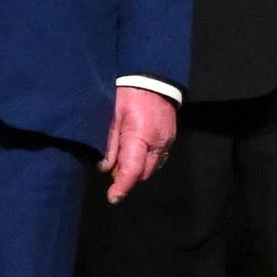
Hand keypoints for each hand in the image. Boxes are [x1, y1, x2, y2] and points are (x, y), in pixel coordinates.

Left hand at [101, 85, 177, 202]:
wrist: (154, 78)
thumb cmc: (129, 94)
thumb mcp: (113, 116)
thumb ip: (110, 144)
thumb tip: (105, 168)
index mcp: (141, 136)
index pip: (131, 170)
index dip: (122, 187)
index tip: (113, 197)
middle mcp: (158, 143)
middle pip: (142, 173)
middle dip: (128, 177)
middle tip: (113, 170)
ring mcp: (167, 142)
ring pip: (151, 168)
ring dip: (137, 169)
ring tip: (123, 158)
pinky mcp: (171, 139)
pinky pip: (158, 159)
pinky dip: (145, 161)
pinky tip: (135, 152)